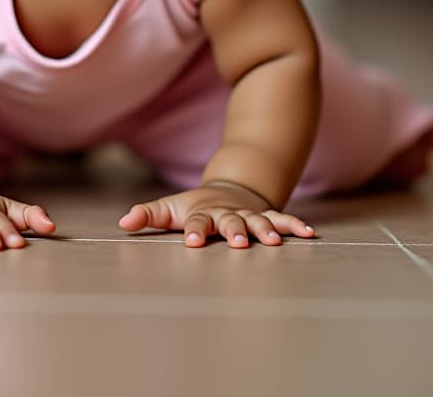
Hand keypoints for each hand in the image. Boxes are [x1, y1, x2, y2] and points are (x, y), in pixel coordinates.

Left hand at [118, 181, 315, 248]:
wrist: (230, 189)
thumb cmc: (195, 207)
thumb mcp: (170, 209)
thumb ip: (148, 216)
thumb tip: (123, 223)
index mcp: (202, 214)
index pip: (196, 223)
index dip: (194, 231)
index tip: (192, 241)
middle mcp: (228, 214)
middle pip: (231, 223)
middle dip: (235, 232)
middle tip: (238, 243)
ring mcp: (249, 215)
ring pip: (259, 221)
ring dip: (267, 230)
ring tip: (275, 242)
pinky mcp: (266, 217)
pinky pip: (282, 220)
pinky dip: (295, 226)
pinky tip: (310, 234)